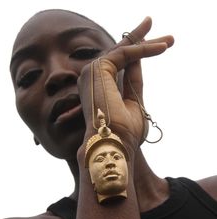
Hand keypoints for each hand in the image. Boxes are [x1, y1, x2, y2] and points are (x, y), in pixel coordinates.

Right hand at [78, 17, 173, 154]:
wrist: (115, 142)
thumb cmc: (124, 131)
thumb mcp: (134, 103)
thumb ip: (133, 83)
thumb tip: (137, 63)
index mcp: (99, 88)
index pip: (119, 66)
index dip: (137, 56)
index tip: (155, 49)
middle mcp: (92, 78)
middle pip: (119, 54)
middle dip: (140, 42)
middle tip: (159, 33)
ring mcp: (92, 72)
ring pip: (123, 51)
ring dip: (145, 42)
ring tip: (168, 40)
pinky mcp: (98, 68)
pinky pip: (125, 53)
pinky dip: (143, 49)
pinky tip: (162, 48)